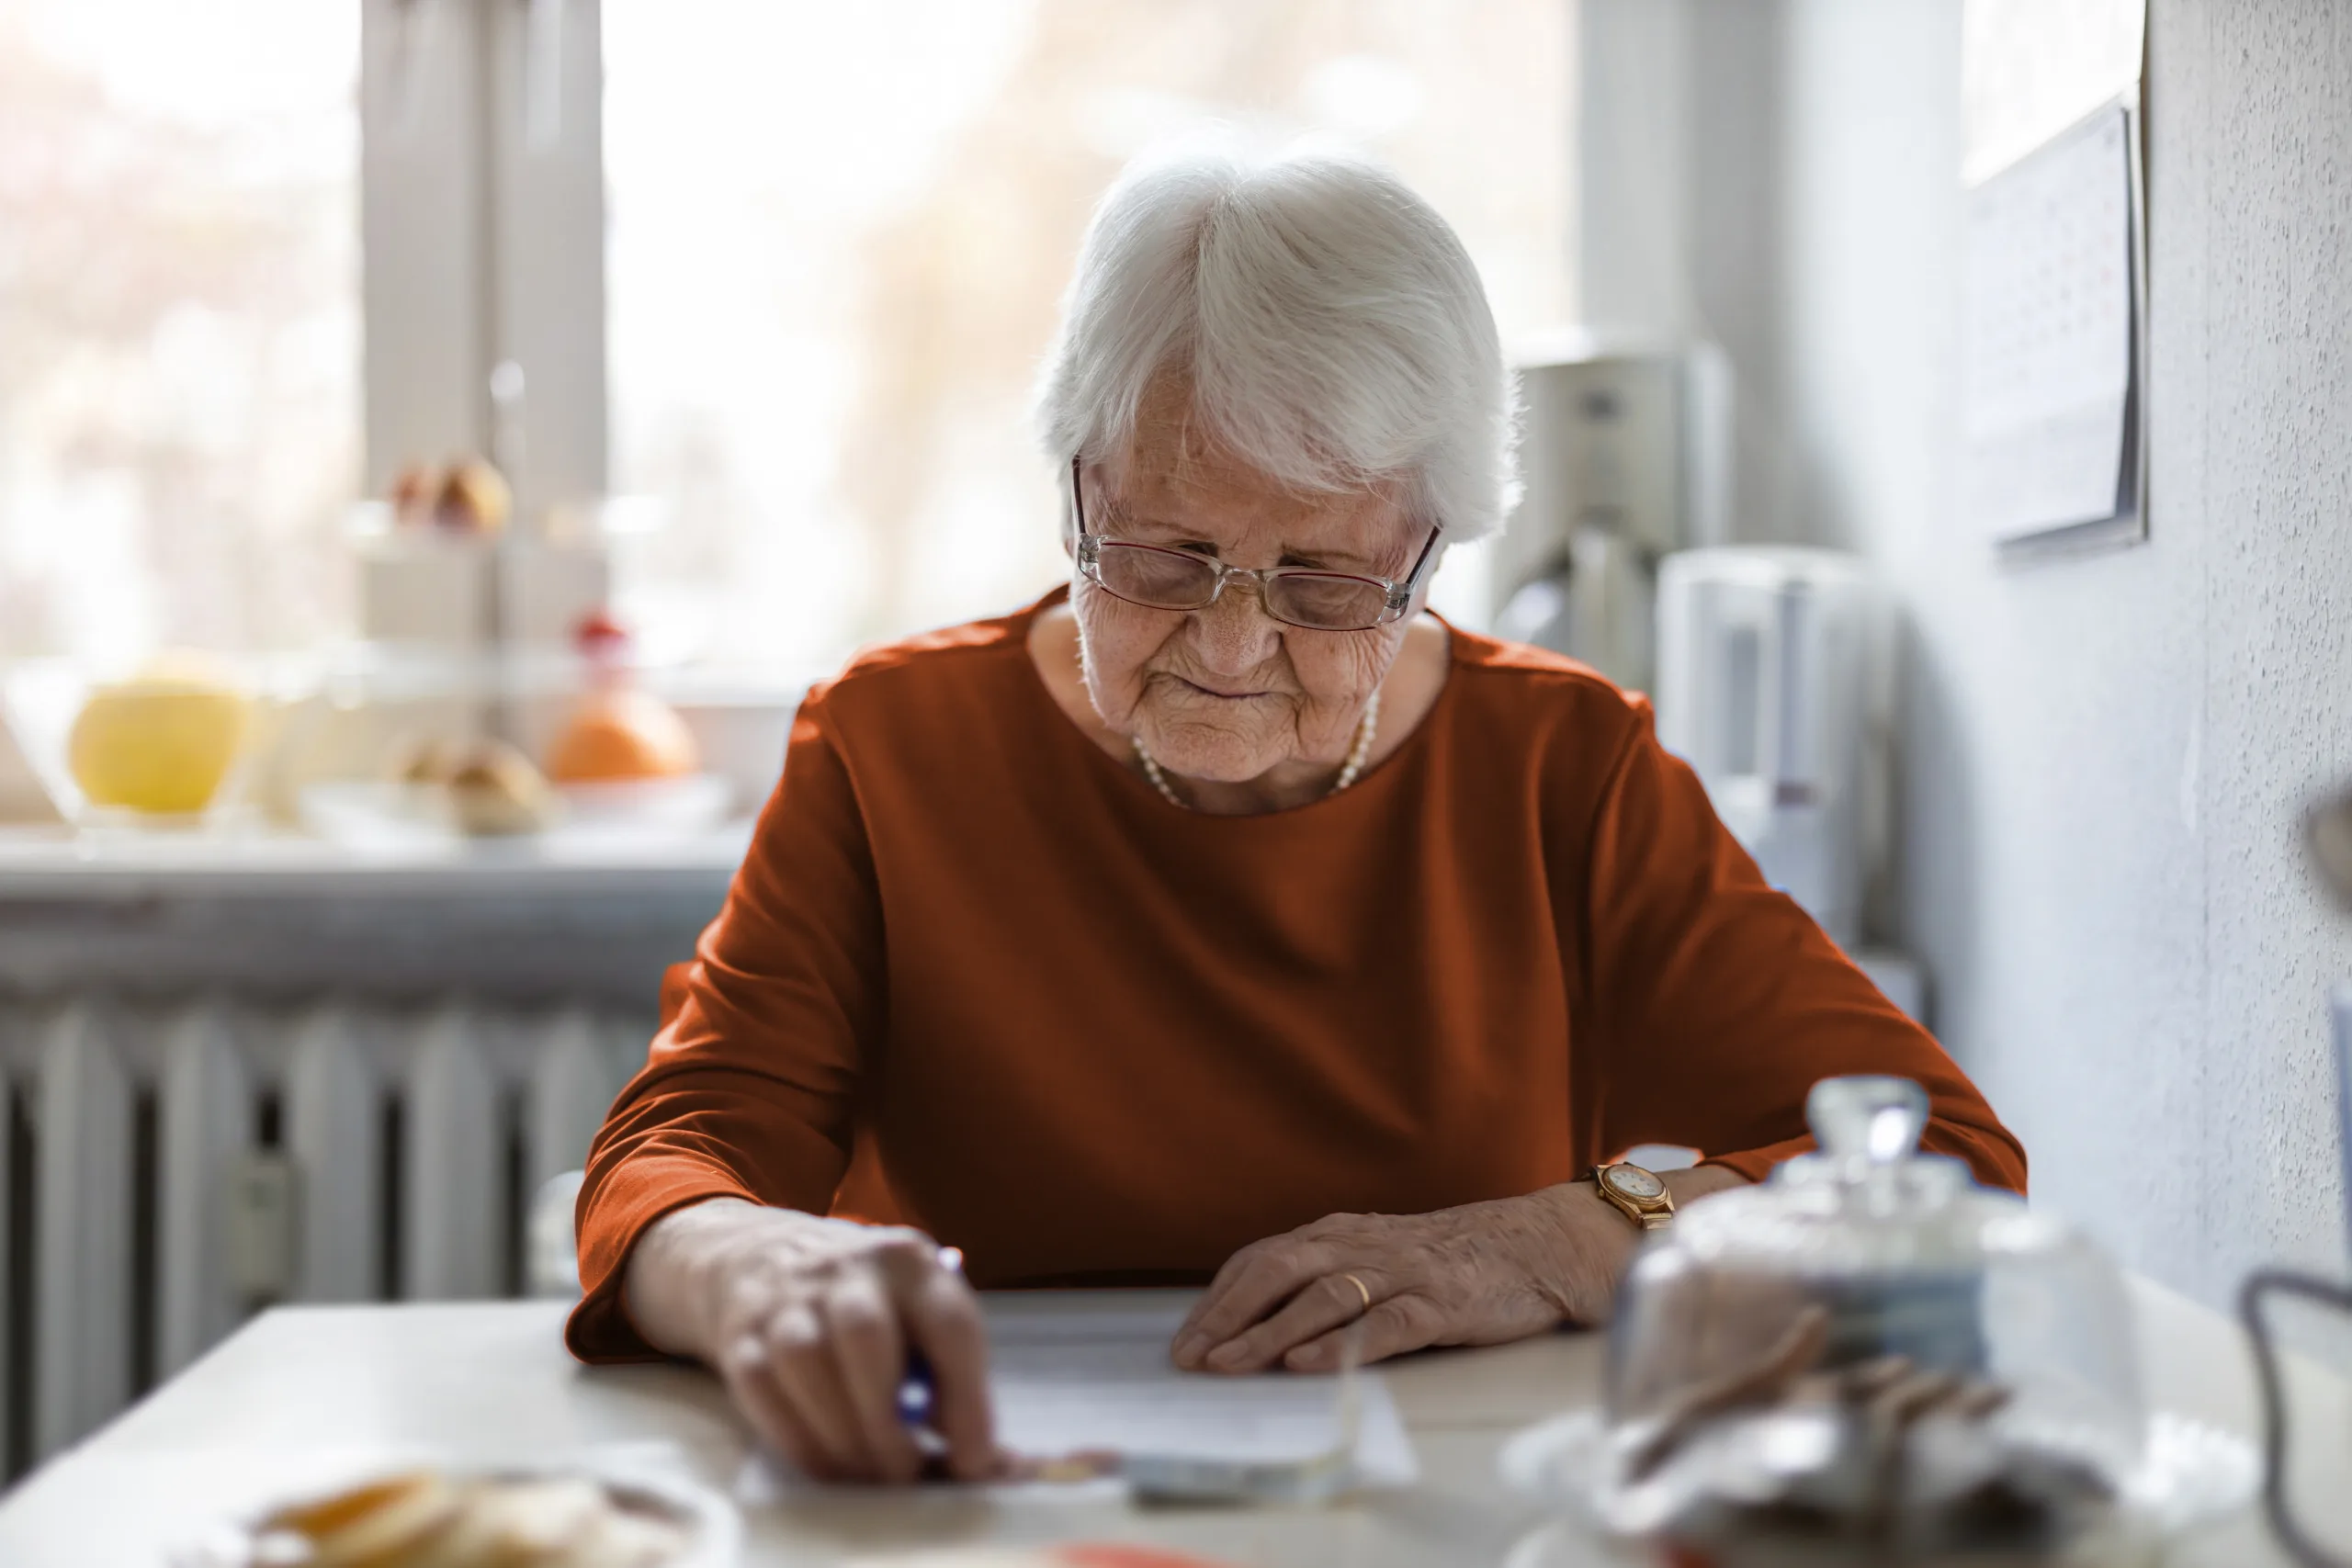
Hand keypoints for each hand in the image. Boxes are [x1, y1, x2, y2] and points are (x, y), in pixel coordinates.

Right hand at [622, 1198, 997, 1484]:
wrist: (763, 1257)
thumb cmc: (868, 1303)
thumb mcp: (918, 1314)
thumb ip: (949, 1379)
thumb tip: (988, 1463)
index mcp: (910, 1261)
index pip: (950, 1324)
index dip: (967, 1400)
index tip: (975, 1462)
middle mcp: (848, 1268)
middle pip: (865, 1334)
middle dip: (887, 1418)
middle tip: (906, 1475)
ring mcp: (787, 1298)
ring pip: (807, 1362)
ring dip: (844, 1436)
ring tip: (870, 1476)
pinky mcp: (742, 1335)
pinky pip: (765, 1391)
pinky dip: (802, 1441)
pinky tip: (831, 1466)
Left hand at [1171, 1168, 1745, 1374]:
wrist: (1541, 1244)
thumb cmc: (1453, 1257)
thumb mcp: (1379, 1253)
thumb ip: (1327, 1273)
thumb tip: (1257, 1314)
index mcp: (1342, 1233)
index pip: (1263, 1258)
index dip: (1220, 1298)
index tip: (1185, 1337)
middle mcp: (1364, 1246)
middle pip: (1280, 1271)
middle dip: (1229, 1315)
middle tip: (1192, 1357)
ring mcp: (1404, 1272)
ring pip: (1323, 1296)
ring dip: (1270, 1332)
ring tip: (1231, 1365)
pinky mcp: (1443, 1303)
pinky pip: (1385, 1323)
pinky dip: (1343, 1343)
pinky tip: (1309, 1364)